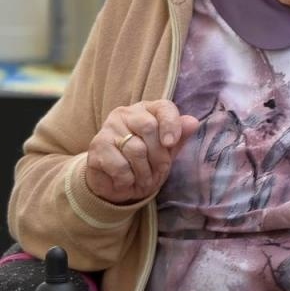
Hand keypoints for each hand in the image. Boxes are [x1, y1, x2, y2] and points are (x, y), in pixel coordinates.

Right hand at [85, 102, 200, 204]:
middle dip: (159, 155)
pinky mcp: (96, 147)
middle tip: (158, 170)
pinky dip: (128, 180)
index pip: (164, 107)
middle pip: (149, 127)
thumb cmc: (146, 163)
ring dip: (145, 172)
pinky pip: (120, 166)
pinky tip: (125, 180)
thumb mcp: (168, 151)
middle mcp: (125, 114)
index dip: (171, 124)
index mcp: (147, 110)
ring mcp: (107, 128)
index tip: (171, 144)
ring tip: (143, 179)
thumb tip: (193, 122)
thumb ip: (180, 136)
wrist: (117, 183)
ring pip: (136, 149)